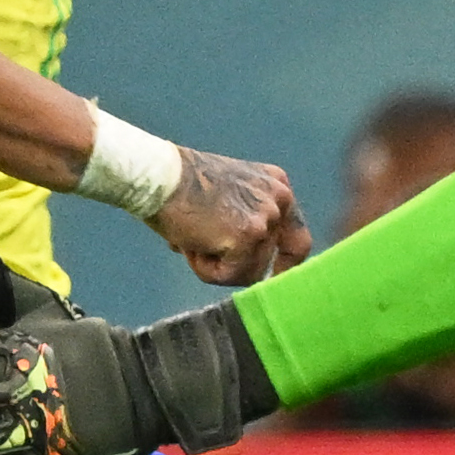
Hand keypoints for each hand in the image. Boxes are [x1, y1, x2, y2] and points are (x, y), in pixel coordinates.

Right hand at [150, 146, 308, 285]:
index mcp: (277, 186)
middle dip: (234, 263)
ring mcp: (265, 218)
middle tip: (199, 244)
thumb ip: (245, 221)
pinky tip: (190, 244)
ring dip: (216, 265)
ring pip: (248, 273)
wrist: (158, 175)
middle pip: (268, 260)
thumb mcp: (228, 195)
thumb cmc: (180, 186)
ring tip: (192, 239)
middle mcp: (279, 199)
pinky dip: (204, 269)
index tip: (272, 278)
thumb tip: (247, 263)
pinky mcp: (247, 235)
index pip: (296, 236)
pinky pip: (229, 276)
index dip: (285, 264)